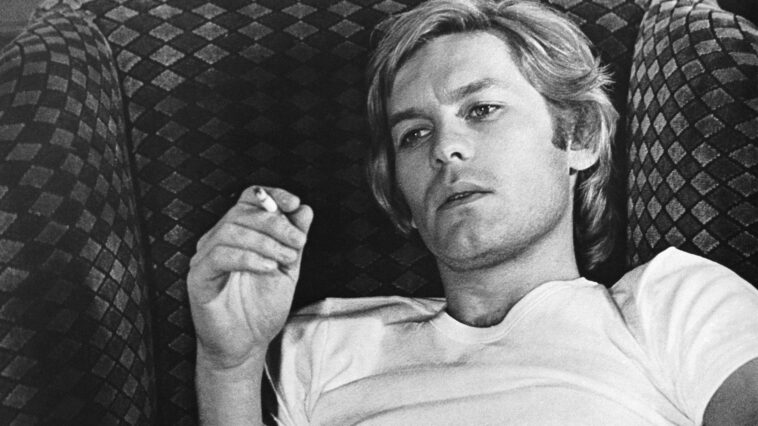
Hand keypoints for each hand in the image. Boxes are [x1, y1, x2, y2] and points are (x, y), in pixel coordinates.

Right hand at [187, 186, 313, 370]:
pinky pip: (219, 256)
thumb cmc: (263, 307)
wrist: (247, 345)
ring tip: (286, 259)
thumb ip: (294, 239)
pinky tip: (269, 268)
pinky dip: (248, 258)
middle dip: (276, 223)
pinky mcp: (198, 277)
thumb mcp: (288, 268)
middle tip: (298, 241)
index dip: (272, 195)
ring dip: (265, 241)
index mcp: (239, 232)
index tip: (295, 204)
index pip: (249, 199)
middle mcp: (218, 239)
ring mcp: (205, 257)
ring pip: (230, 231)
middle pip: (242, 212)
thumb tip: (305, 209)